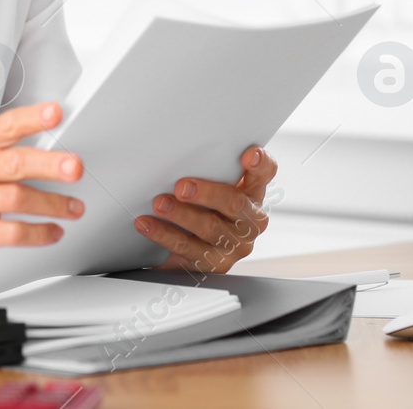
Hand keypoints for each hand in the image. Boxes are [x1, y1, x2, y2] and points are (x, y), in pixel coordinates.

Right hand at [0, 102, 83, 281]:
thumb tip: (49, 148)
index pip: (3, 127)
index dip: (31, 118)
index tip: (54, 113)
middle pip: (13, 162)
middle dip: (50, 164)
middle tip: (75, 167)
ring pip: (16, 198)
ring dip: (52, 204)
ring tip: (73, 208)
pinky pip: (10, 233)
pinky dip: (37, 233)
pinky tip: (51, 231)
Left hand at [135, 145, 276, 272]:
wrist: (195, 247)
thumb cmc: (206, 207)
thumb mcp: (214, 185)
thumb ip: (212, 167)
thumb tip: (182, 147)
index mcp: (253, 193)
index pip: (265, 173)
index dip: (260, 163)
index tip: (248, 154)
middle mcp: (250, 221)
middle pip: (235, 204)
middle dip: (207, 194)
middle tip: (181, 187)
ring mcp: (234, 245)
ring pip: (210, 229)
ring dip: (181, 216)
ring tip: (159, 204)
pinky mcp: (214, 265)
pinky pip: (187, 250)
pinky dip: (164, 235)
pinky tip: (147, 225)